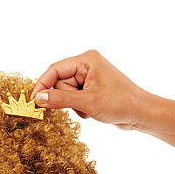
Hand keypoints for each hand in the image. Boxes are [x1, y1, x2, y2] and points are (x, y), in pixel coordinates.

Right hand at [31, 50, 148, 130]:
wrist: (141, 114)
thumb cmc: (120, 103)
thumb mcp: (88, 102)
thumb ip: (60, 99)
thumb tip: (37, 99)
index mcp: (86, 59)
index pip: (54, 69)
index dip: (42, 85)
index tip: (33, 101)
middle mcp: (86, 65)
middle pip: (59, 83)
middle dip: (67, 98)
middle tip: (83, 105)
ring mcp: (89, 78)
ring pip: (66, 94)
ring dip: (75, 106)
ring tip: (91, 109)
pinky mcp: (91, 90)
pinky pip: (74, 100)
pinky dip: (81, 108)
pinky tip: (94, 111)